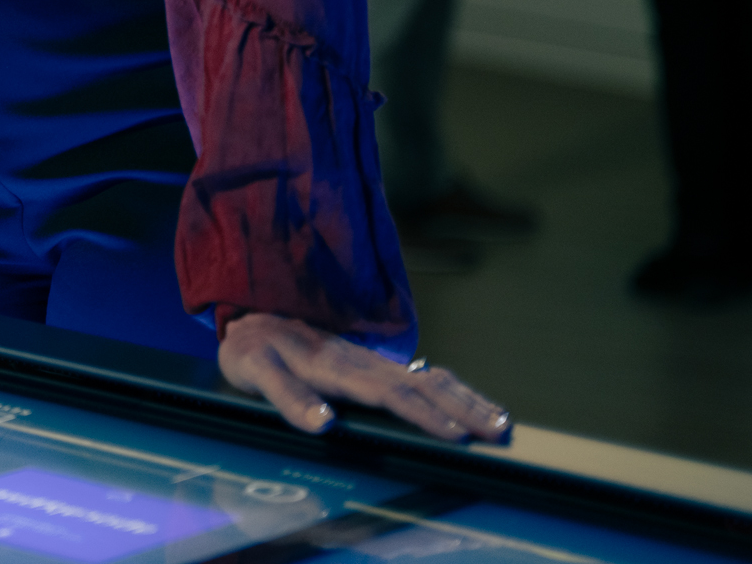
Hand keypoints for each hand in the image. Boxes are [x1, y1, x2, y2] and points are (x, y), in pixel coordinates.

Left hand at [218, 313, 509, 441]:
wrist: (250, 317)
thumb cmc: (253, 351)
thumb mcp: (256, 372)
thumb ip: (287, 397)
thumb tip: (324, 424)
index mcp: (335, 367)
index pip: (388, 393)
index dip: (424, 414)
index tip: (457, 434)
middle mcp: (360, 361)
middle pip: (420, 385)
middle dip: (463, 408)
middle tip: (500, 431)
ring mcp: (370, 361)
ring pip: (427, 378)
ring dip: (465, 399)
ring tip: (500, 420)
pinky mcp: (373, 364)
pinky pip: (420, 376)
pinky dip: (451, 389)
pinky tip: (472, 403)